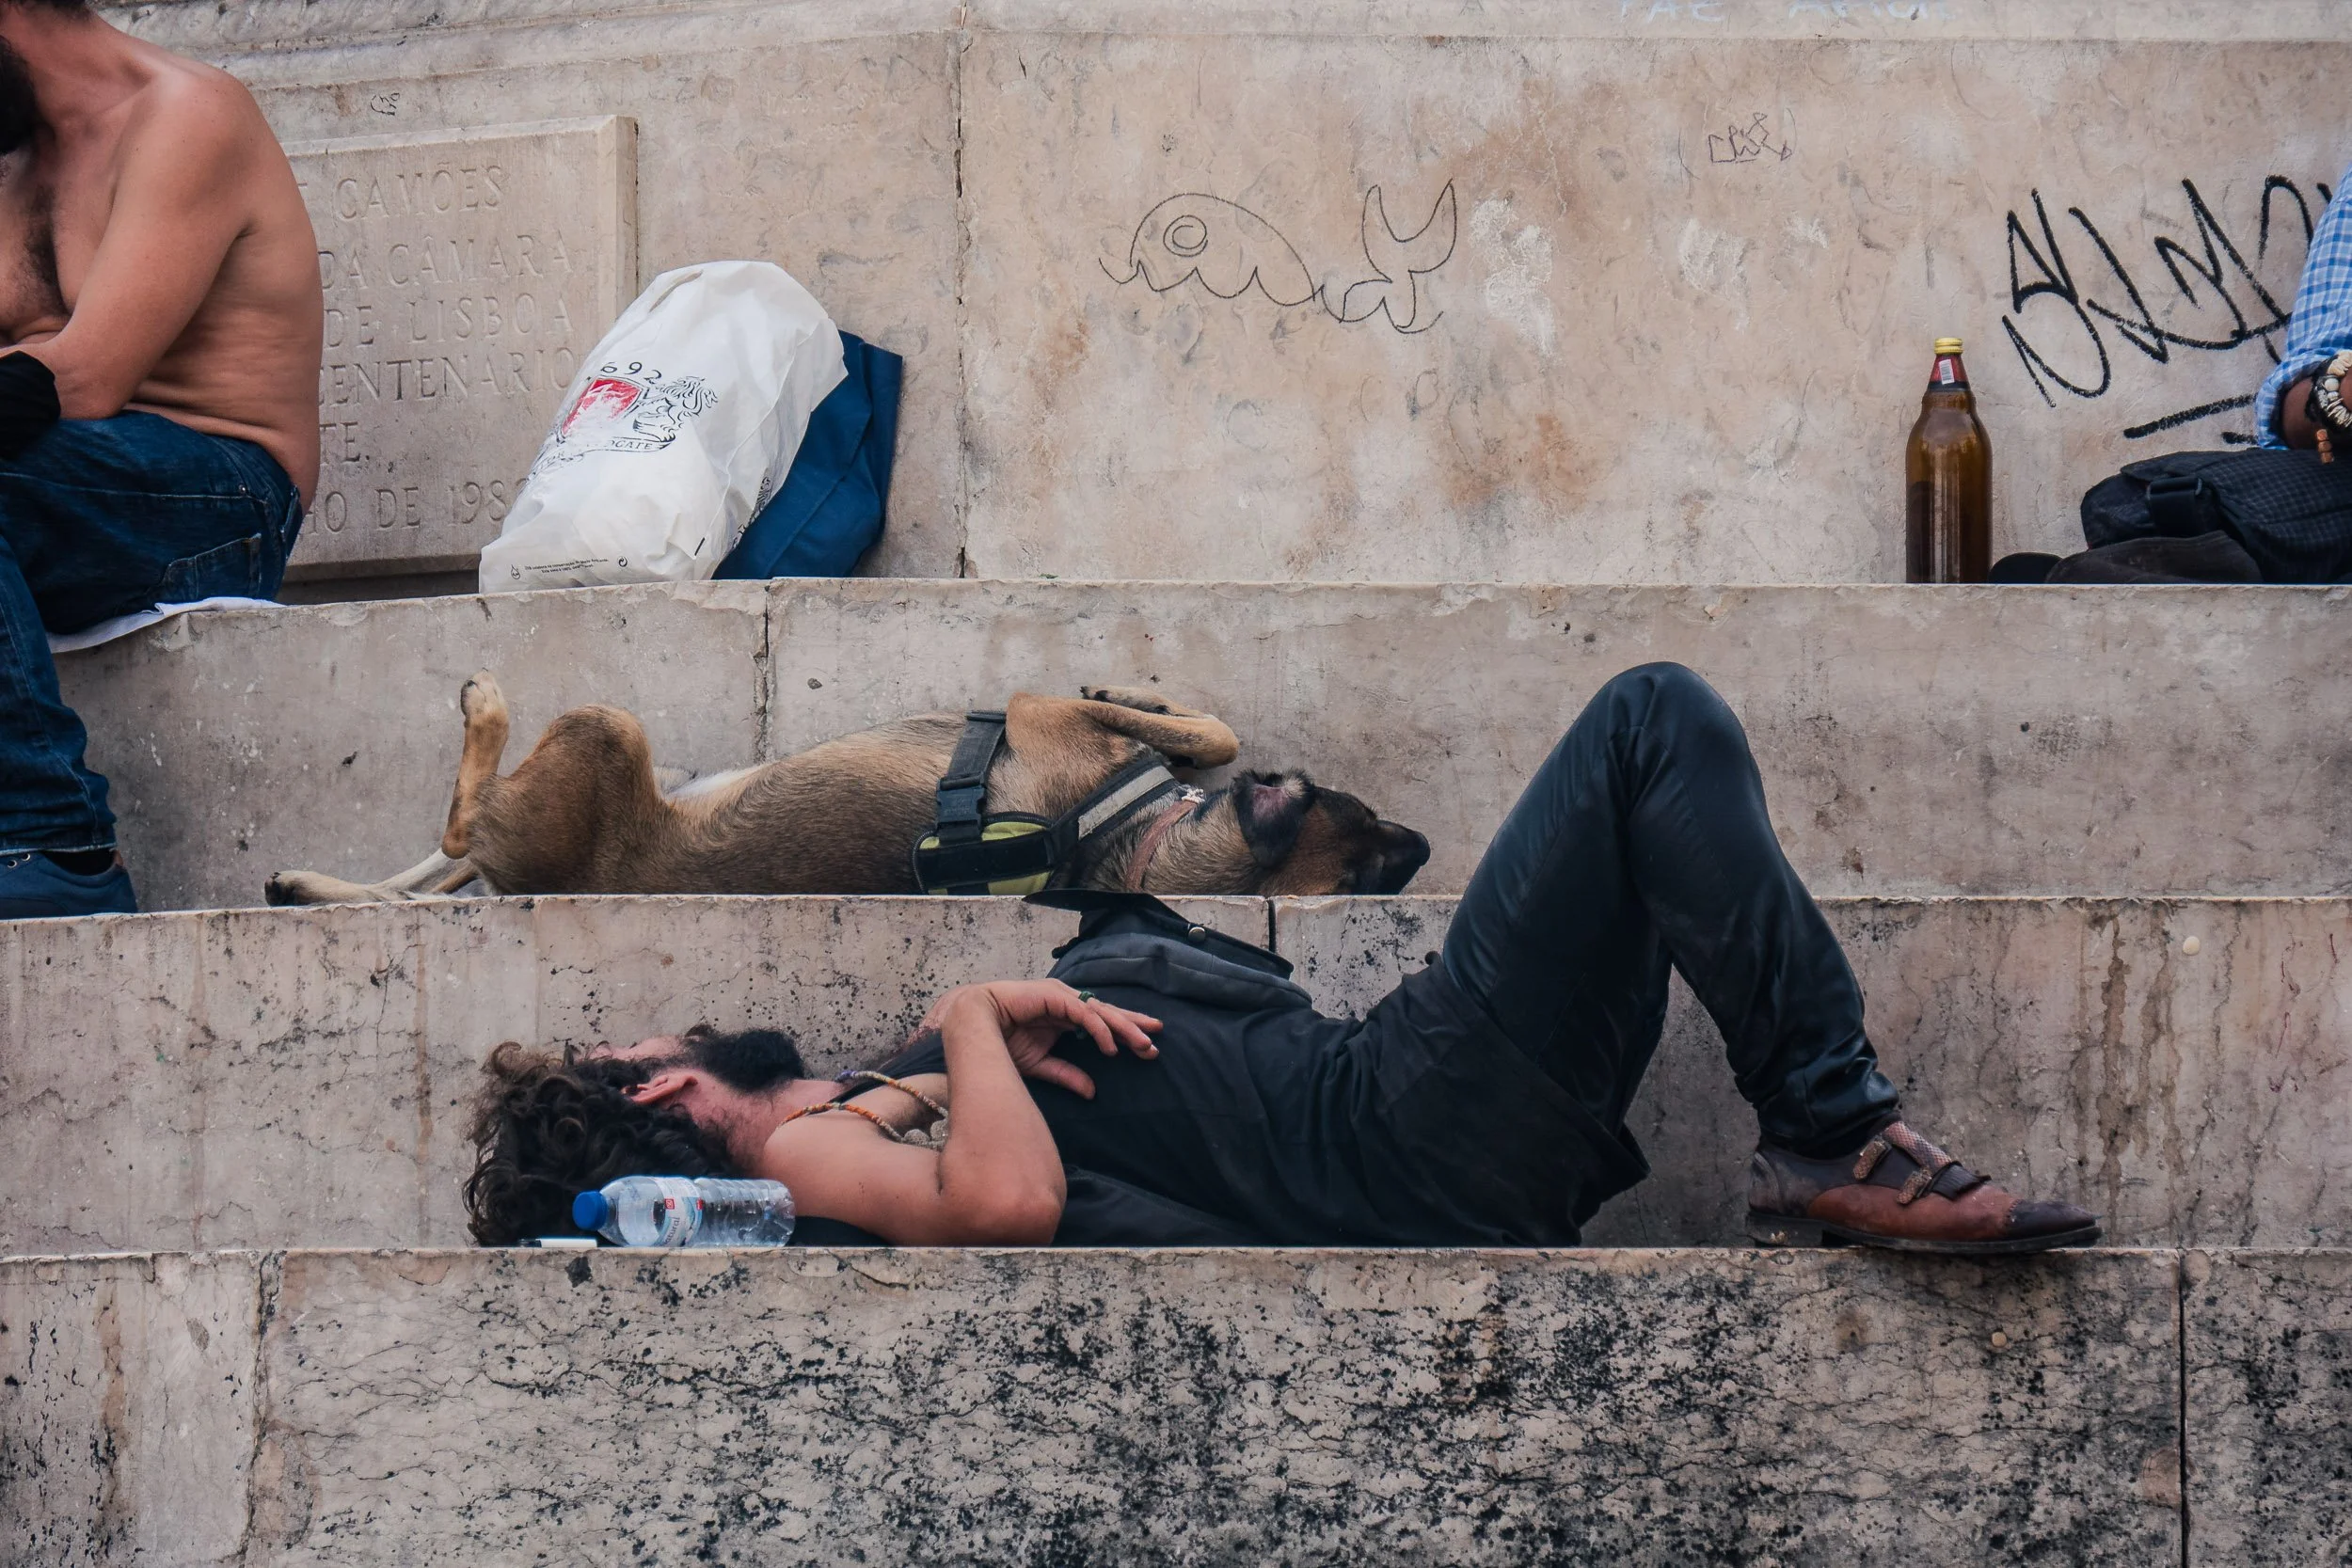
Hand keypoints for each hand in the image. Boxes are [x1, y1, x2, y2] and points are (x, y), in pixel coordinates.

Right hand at [931, 980, 1160, 1098]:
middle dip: (1134, 1028)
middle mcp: (1068, 1002)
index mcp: (1066, 1016)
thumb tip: (1093, 1092)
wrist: (971, 1025)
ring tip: (1144, 1045)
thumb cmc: (1001, 1042)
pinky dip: (1099, 1029)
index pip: (1104, 1022)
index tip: (1149, 1048)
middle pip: (1109, 1014)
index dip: (1126, 1034)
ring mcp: (1062, 996)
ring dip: (1124, 1028)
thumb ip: (1066, 1075)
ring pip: (1102, 1011)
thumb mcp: (1041, 1065)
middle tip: (1157, 1042)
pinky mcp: (1053, 995)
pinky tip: (1111, 1046)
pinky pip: (1083, 1013)